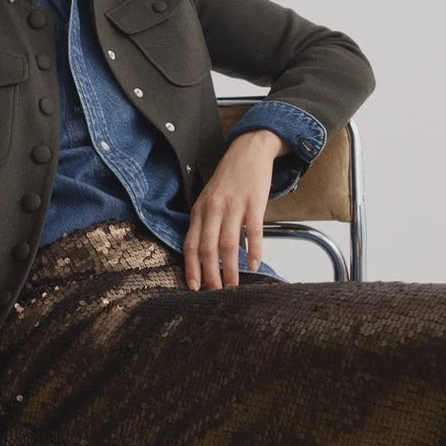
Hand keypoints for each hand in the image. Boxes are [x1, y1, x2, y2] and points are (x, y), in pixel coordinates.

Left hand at [183, 129, 287, 289]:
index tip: (193, 288)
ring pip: (228, 244)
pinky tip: (255, 265)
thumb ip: (204, 223)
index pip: (190, 244)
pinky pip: (253, 231)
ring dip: (230, 269)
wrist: (248, 151)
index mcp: (199, 210)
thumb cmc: (228, 179)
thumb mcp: (208, 199)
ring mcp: (233, 206)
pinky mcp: (253, 203)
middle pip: (207, 248)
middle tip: (214, 294)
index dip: (191, 268)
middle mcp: (213, 209)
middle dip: (209, 275)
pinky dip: (254, 250)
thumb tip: (204, 255)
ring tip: (232, 287)